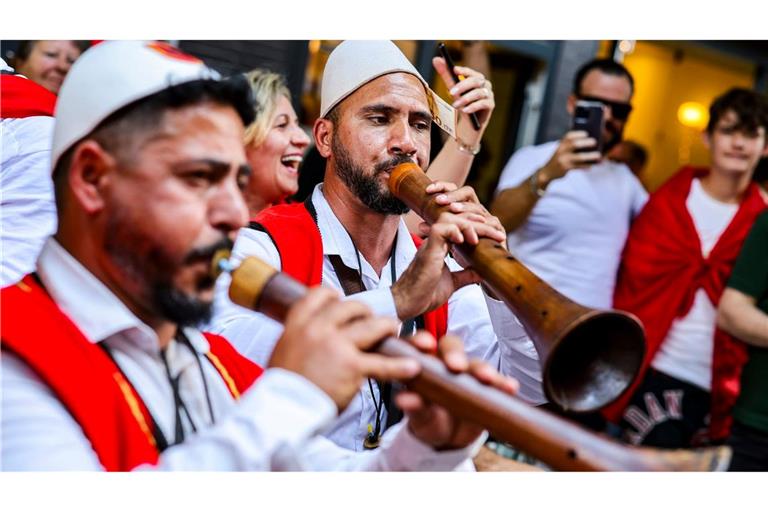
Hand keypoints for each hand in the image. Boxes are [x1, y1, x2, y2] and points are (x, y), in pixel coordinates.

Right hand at [268, 287, 419, 410]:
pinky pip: (382, 364)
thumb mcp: (282, 349)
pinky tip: (413, 367)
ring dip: (387, 326)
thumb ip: (299, 336)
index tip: (340, 301)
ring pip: (372, 326)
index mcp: (298, 322)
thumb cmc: (282, 386)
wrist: (282, 410)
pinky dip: (399, 366)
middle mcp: (318, 328)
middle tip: (371, 320)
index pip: (320, 294)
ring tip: (394, 329)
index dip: (334, 296)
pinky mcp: (352, 367)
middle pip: (350, 307)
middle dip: (364, 312)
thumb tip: (310, 330)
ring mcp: (337, 346)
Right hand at [393, 183, 505, 318]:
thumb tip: (482, 272)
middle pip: (459, 218)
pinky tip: (466, 240)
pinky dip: (455, 231)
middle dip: (481, 223)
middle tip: (499, 234)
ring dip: (470, 224)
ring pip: (450, 218)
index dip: (480, 228)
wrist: (408, 304)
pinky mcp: (427, 250)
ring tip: (482, 237)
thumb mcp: (453, 283)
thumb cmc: (425, 294)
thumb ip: (466, 275)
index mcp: (442, 246)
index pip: (463, 227)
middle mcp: (436, 241)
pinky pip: (441, 229)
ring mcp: (431, 244)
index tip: (497, 238)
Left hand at [398, 332, 518, 449]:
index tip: (426, 345)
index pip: (419, 344)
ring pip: (475, 364)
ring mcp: (468, 374)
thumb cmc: (428, 418)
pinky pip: (497, 383)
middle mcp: (445, 362)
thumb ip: (413, 407)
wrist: (448, 438)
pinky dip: (503, 384)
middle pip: (451, 347)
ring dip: (482, 368)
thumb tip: (404, 399)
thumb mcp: (419, 416)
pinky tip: (510, 387)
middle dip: (455, 353)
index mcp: (422, 363)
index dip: (421, 340)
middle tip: (457, 366)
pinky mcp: (487, 388)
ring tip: (488, 378)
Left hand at [433, 57, 494, 145]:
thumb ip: (446, 75)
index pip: (470, 72)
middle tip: (451, 92)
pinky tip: (465, 110)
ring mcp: (489, 94)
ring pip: (479, 93)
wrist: (469, 121)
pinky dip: (473, 106)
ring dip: (466, 98)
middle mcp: (485, 84)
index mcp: (476, 78)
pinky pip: (483, 103)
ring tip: (455, 105)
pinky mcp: (490, 105)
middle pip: (476, 81)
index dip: (463, 70)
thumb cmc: (462, 102)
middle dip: (463, 86)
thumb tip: (436, 59)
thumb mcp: (453, 89)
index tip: (453, 70)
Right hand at [538, 130, 600, 184]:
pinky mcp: (564, 168)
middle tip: (594, 142)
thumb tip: (591, 145)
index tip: (586, 133)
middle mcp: (561, 150)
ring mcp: (563, 159)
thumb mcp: (562, 150)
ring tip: (598, 156)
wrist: (547, 172)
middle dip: (585, 142)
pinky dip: (585, 166)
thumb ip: (572, 146)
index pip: (569, 136)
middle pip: (574, 144)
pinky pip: (578, 166)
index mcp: (561, 143)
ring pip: (579, 157)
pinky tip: (591, 166)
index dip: (578, 134)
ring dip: (590, 156)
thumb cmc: (560, 158)